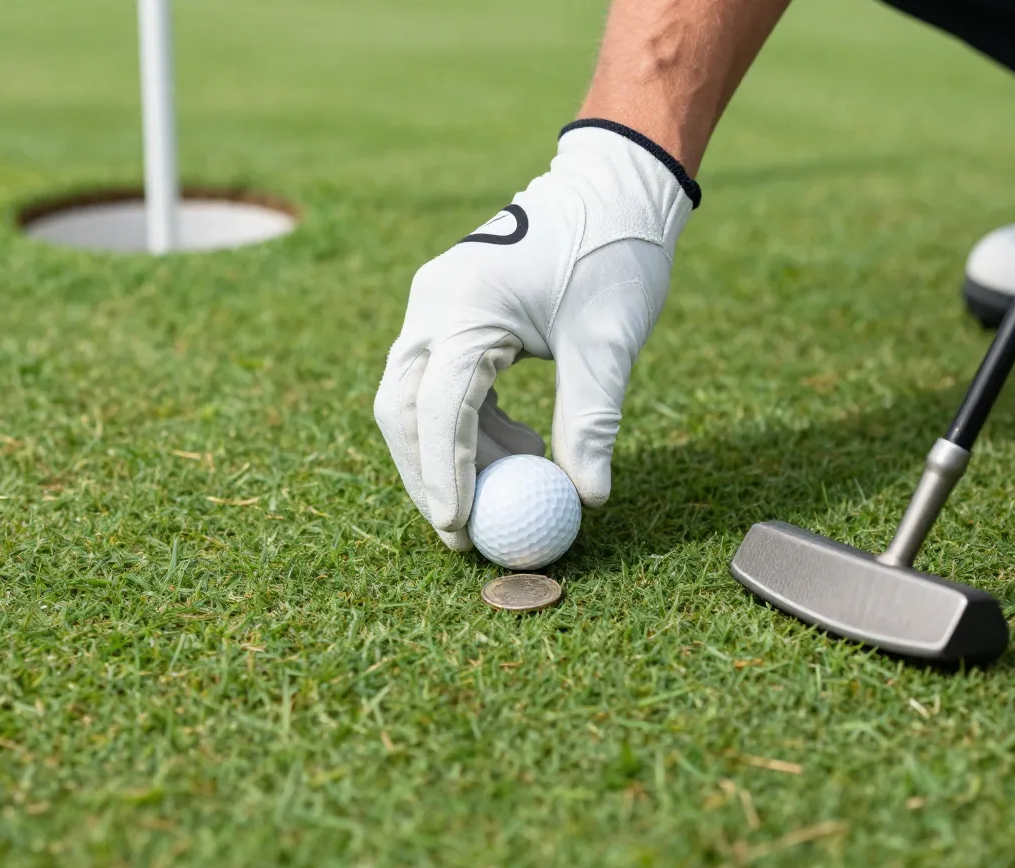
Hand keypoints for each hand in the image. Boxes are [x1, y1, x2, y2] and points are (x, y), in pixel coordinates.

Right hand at [374, 120, 699, 549]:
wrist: (611, 187)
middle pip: (401, 409)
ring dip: (453, 453)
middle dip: (428, 475)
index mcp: (464, 304)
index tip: (463, 529)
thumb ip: (592, 421)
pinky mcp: (450, 316)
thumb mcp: (608, 342)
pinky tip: (519, 445)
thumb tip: (587, 497)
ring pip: (415, 400)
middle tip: (463, 532)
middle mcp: (432, 305)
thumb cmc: (613, 254)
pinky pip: (441, 384)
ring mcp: (434, 308)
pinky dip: (468, 426)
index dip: (446, 474)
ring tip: (518, 481)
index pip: (437, 407)